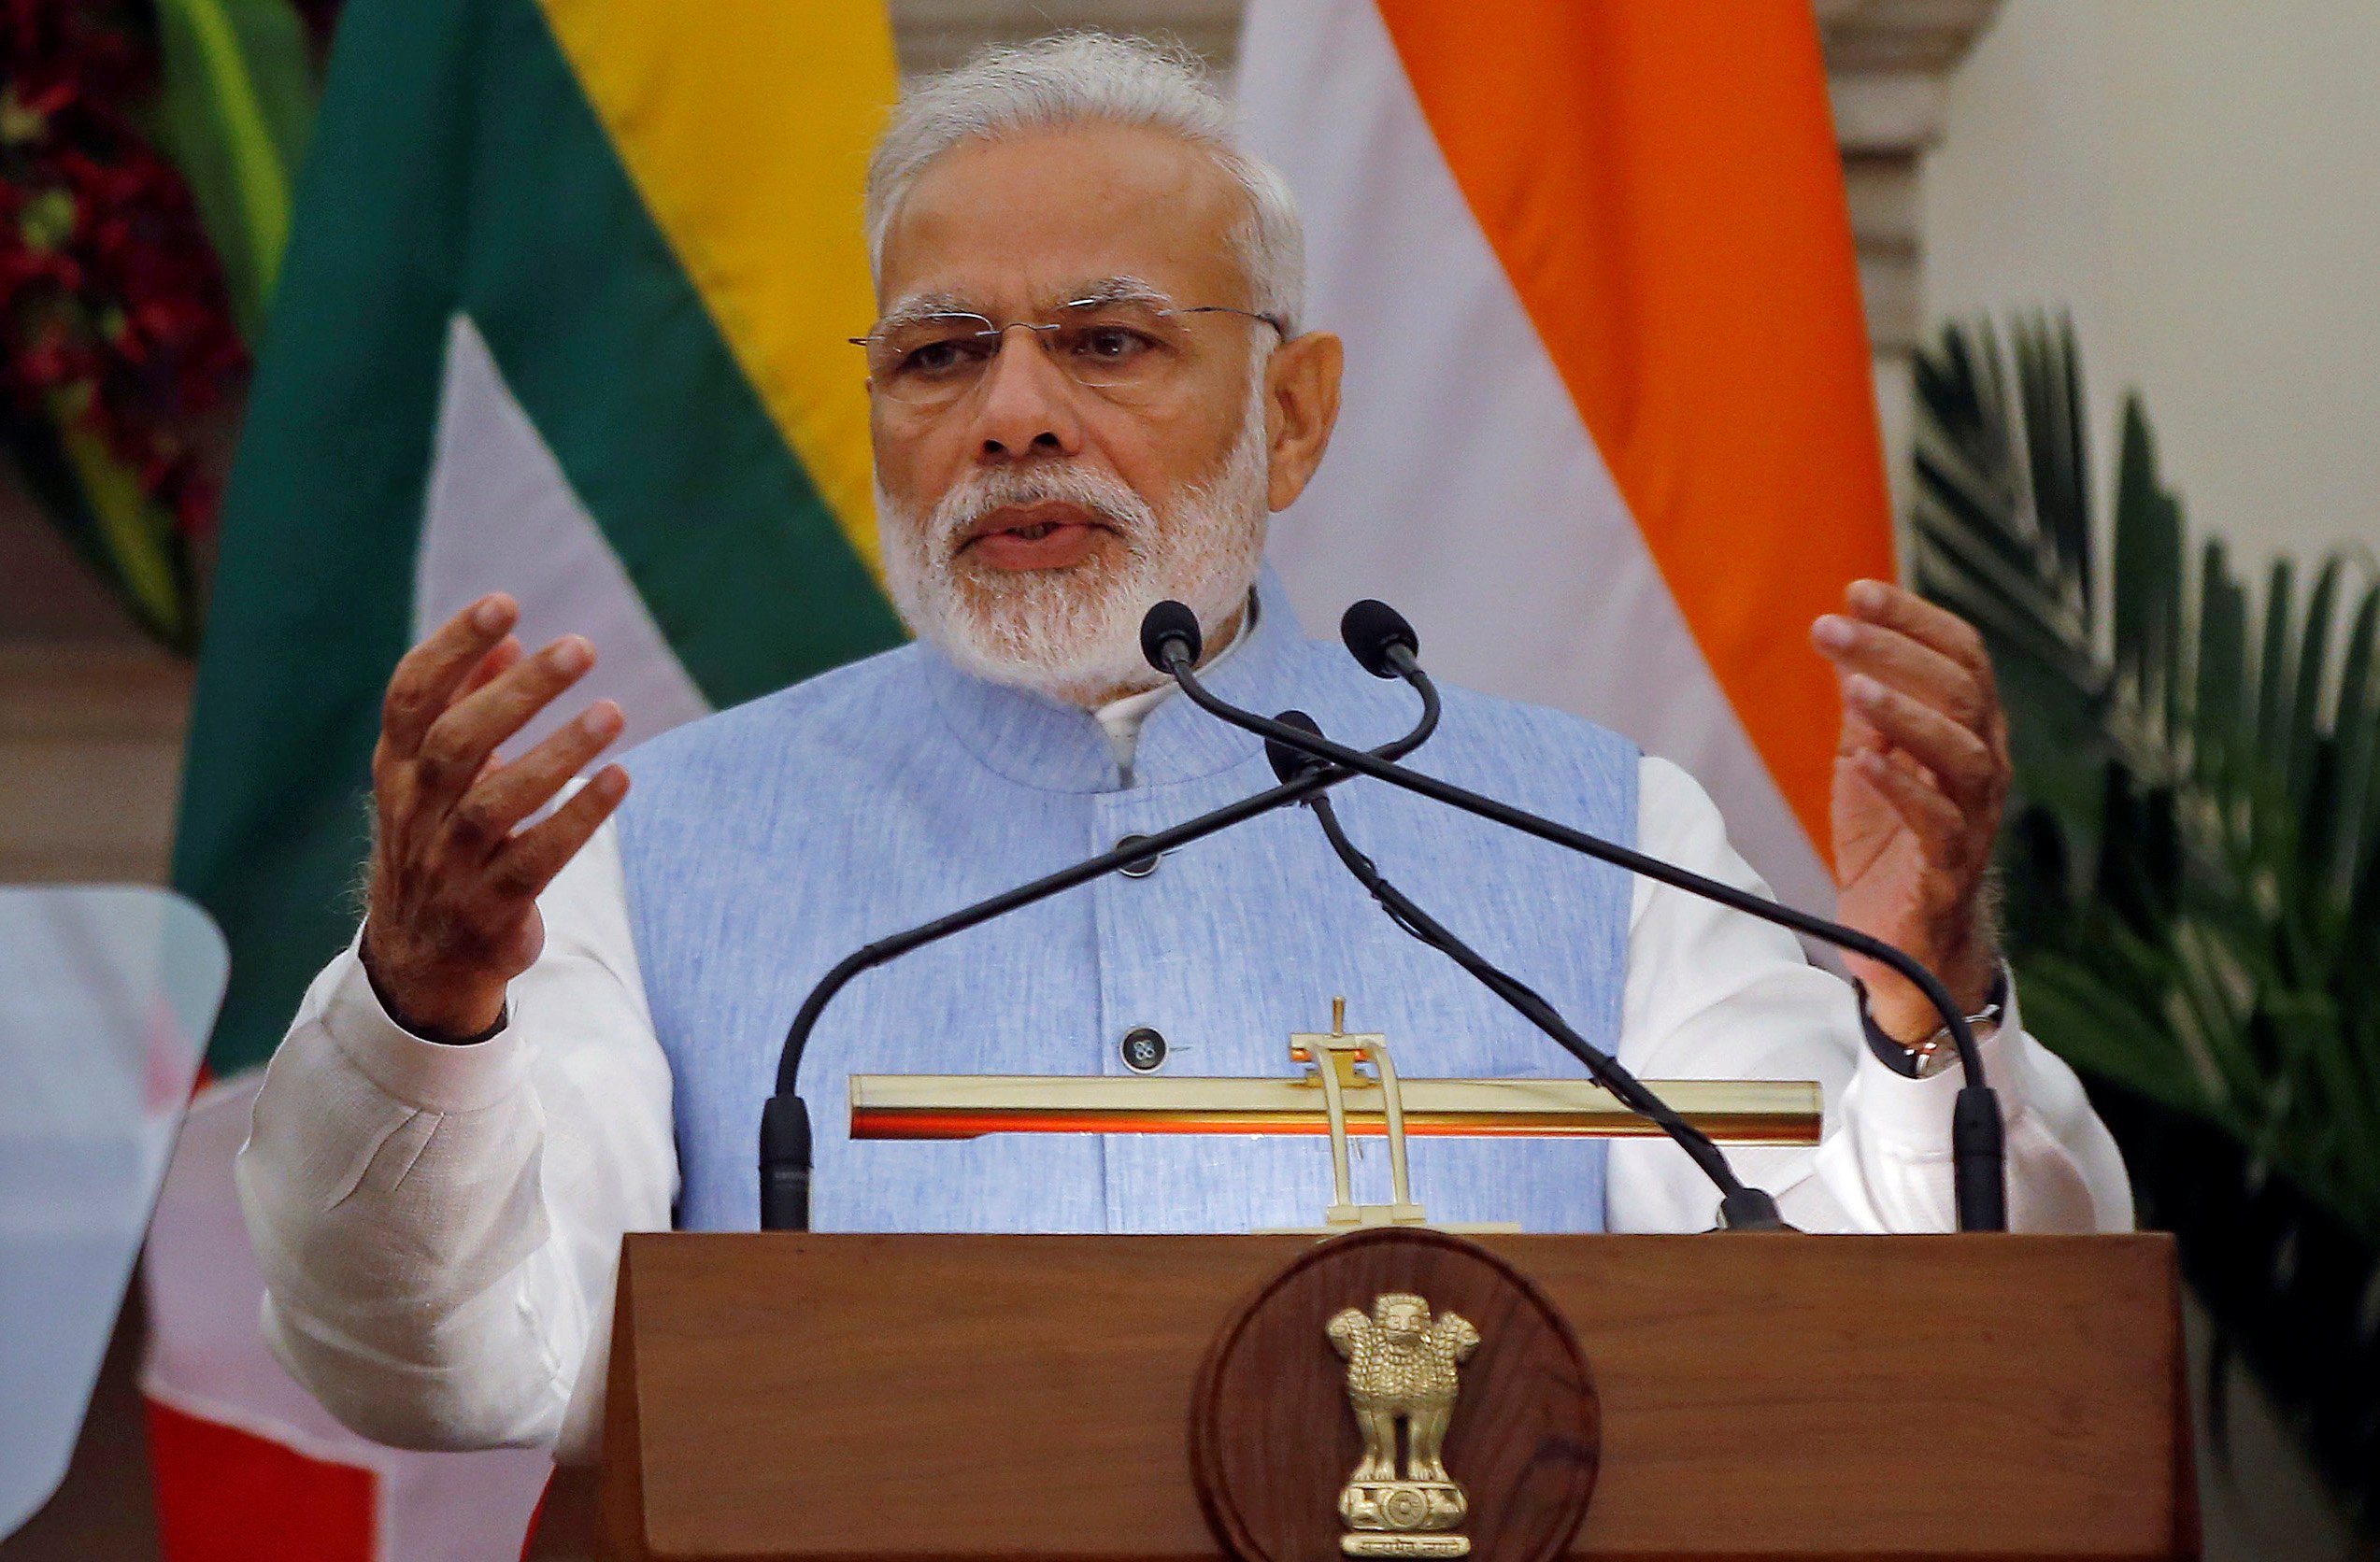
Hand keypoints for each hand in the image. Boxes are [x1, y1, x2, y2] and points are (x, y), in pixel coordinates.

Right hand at [361, 593, 628, 1039]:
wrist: (419, 964)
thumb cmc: (438, 846)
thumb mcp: (436, 779)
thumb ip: (466, 707)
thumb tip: (508, 641)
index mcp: (398, 771)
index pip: (412, 698)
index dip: (452, 648)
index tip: (504, 604)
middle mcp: (415, 814)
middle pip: (457, 744)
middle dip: (518, 693)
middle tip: (579, 648)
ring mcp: (448, 866)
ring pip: (494, 804)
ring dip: (556, 753)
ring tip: (611, 711)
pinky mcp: (489, 911)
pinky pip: (536, 859)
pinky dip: (578, 817)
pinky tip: (620, 778)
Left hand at [1811, 580, 2009, 1043]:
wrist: (1903, 947)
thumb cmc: (1889, 848)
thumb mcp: (1867, 765)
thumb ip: (1866, 710)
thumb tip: (1844, 639)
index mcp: (1970, 734)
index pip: (1961, 657)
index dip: (1914, 619)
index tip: (1857, 591)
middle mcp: (1984, 769)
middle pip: (1960, 691)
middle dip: (1897, 651)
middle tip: (1834, 625)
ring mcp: (1974, 820)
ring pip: (1961, 753)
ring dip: (1906, 712)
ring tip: (1852, 684)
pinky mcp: (1949, 871)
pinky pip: (1938, 823)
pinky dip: (1900, 787)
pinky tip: (1862, 760)